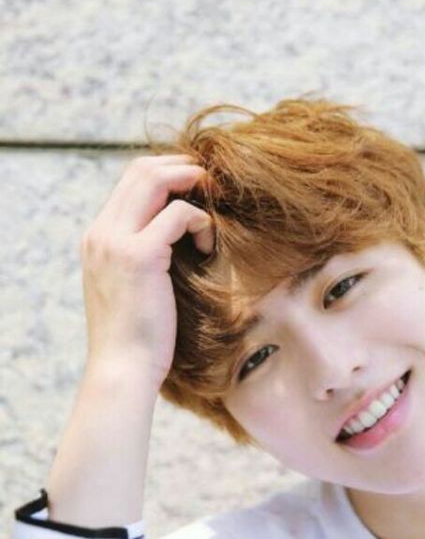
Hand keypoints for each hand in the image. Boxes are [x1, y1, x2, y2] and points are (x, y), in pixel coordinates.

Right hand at [80, 154, 213, 391]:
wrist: (123, 370)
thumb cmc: (138, 337)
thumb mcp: (133, 287)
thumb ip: (144, 256)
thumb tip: (178, 236)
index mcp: (97, 238)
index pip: (130, 180)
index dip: (168, 173)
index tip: (197, 188)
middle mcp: (101, 233)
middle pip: (141, 169)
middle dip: (182, 168)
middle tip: (212, 185)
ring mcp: (115, 242)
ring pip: (155, 179)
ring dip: (192, 186)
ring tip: (213, 208)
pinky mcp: (139, 256)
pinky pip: (179, 214)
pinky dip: (201, 223)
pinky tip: (209, 248)